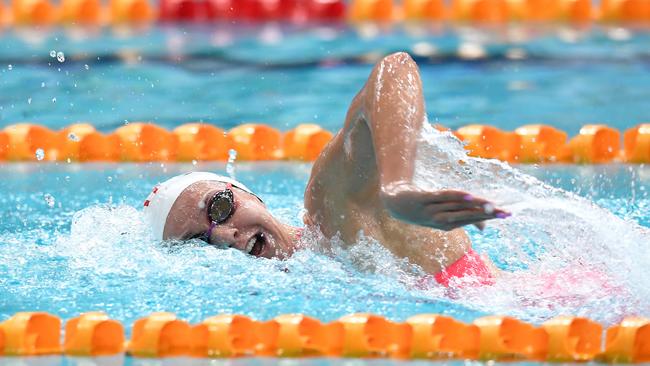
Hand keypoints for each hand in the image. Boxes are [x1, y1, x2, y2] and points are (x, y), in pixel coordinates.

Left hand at [380, 182, 509, 230]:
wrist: (395, 203)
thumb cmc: (424, 209)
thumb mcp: (443, 216)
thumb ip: (464, 219)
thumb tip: (484, 228)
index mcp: (449, 224)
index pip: (473, 219)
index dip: (490, 217)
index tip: (508, 215)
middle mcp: (441, 220)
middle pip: (467, 215)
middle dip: (487, 214)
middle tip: (505, 213)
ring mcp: (431, 210)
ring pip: (457, 207)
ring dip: (475, 206)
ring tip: (491, 204)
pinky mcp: (422, 199)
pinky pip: (441, 197)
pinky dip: (455, 197)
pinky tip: (468, 196)